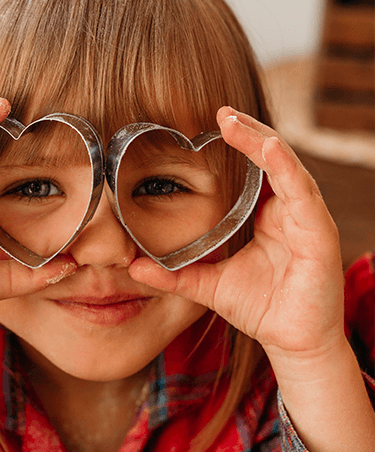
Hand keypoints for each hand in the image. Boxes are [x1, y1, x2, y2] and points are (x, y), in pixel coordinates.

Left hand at [129, 107, 344, 361]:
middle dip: (246, 132)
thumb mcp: (208, 285)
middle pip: (270, 159)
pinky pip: (302, 193)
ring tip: (234, 121)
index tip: (209, 123)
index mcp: (265, 215)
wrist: (291, 340)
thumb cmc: (259, 307)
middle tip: (219, 110)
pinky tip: (268, 149)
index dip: (236, 144)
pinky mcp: (318, 233)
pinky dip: (286, 168)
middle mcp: (288, 210)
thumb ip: (174, 274)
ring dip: (260, 140)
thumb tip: (133, 266)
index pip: (253, 170)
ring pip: (286, 166)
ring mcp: (305, 218)